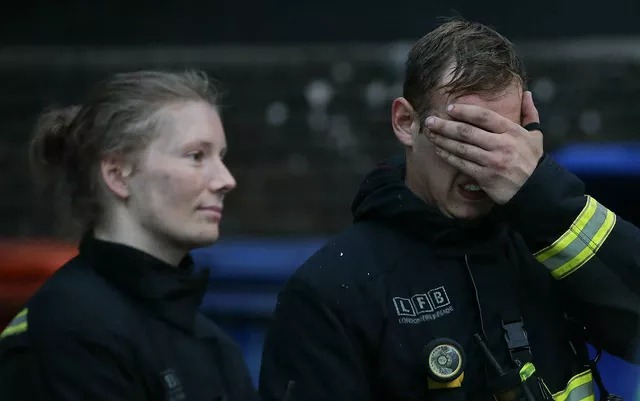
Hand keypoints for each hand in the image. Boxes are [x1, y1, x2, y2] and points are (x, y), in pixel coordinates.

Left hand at [425, 91, 543, 203]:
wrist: (536, 189)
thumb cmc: (532, 161)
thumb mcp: (535, 136)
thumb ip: (529, 114)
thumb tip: (526, 94)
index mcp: (512, 131)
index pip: (484, 116)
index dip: (464, 111)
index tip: (449, 108)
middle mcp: (501, 144)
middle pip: (467, 131)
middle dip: (445, 125)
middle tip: (430, 120)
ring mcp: (492, 161)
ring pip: (461, 148)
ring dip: (442, 140)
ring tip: (429, 133)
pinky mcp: (485, 176)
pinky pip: (462, 164)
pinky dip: (448, 156)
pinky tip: (438, 149)